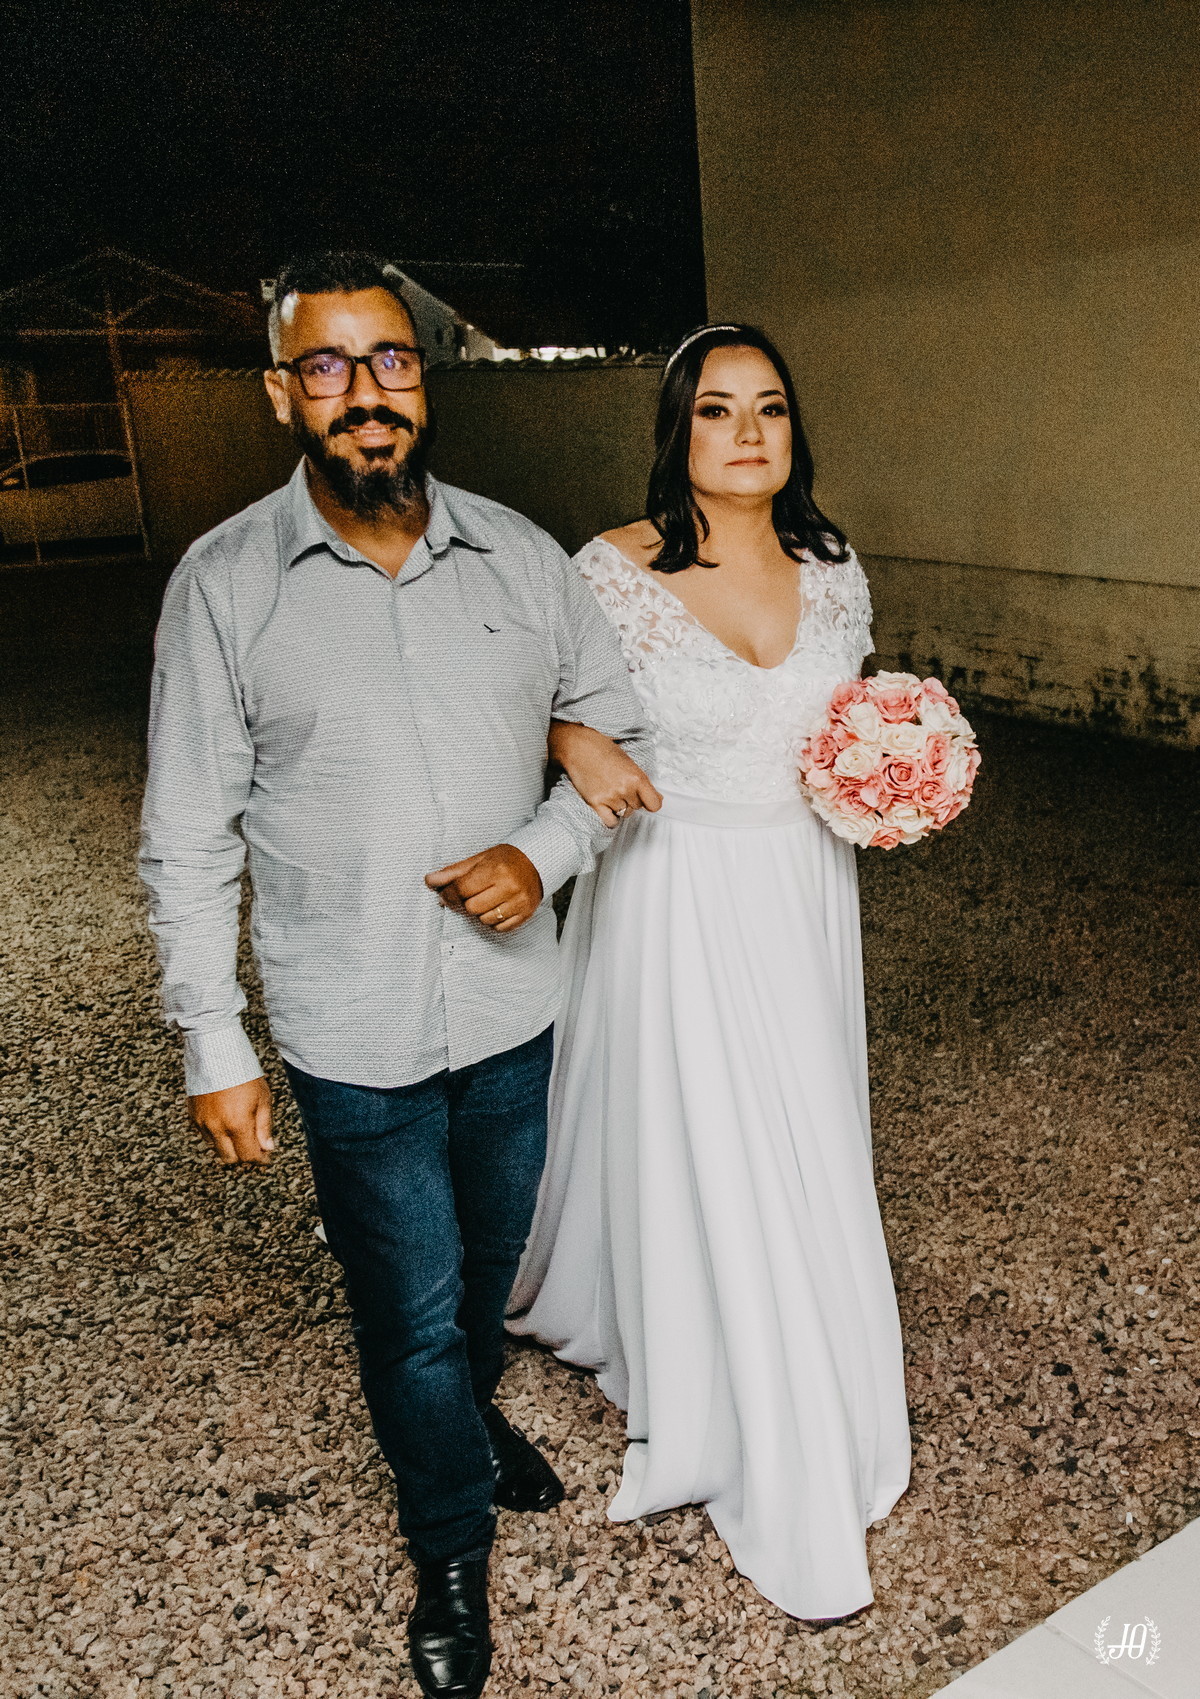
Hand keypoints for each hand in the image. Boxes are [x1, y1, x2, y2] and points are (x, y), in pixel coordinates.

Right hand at [188, 1075, 274, 1166]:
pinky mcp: (193, 1116)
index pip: (248, 1156)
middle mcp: (217, 1128)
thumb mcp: (263, 1098)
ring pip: (216, 1148)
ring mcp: (202, 1123)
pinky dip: (217, 1136)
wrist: (216, 1053)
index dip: (259, 1160)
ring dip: (229, 1146)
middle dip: (244, 1156)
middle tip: (255, 1147)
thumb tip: (267, 1148)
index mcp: (237, 1124)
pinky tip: (227, 1123)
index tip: (266, 1157)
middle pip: (230, 1158)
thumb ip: (264, 1127)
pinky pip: (205, 1136)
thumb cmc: (243, 1072)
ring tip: (241, 1131)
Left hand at [425, 844, 543, 932]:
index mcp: (496, 869)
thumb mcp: (479, 859)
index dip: (448, 894)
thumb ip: (453, 872)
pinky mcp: (526, 914)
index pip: (462, 889)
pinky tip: (496, 907)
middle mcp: (509, 886)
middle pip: (472, 908)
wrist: (538, 862)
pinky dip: (493, 921)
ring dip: (480, 913)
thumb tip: (429, 881)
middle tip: (469, 895)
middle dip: (465, 903)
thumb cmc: (505, 859)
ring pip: (485, 920)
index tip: (444, 894)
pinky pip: (500, 928)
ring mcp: (519, 902)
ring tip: (486, 899)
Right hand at [548, 721, 661, 826]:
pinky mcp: (595, 802)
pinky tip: (608, 808)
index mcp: (636, 777)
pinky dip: (611, 818)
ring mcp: (609, 797)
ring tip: (611, 792)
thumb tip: (657, 799)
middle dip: (632, 801)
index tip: (646, 800)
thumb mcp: (628, 762)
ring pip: (623, 814)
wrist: (578, 747)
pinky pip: (610, 821)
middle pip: (637, 808)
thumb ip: (642, 782)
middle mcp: (625, 789)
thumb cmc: (603, 750)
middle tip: (621, 788)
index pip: (654, 804)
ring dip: (620, 807)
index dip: (651, 803)